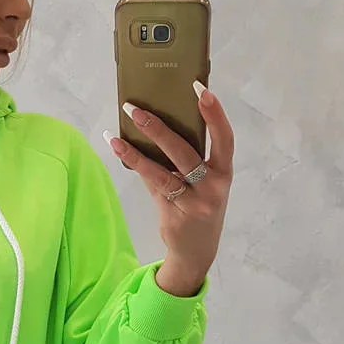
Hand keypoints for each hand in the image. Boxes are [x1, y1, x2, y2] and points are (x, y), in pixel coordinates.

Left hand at [106, 83, 233, 296]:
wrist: (197, 253)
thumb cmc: (201, 209)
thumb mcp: (207, 184)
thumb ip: (192, 159)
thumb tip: (162, 124)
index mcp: (224, 173)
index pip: (224, 139)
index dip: (215, 114)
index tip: (200, 90)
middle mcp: (212, 187)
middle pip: (184, 152)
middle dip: (160, 128)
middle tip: (137, 109)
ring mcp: (193, 203)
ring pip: (162, 170)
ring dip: (138, 148)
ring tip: (120, 130)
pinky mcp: (173, 214)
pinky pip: (152, 184)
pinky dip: (135, 164)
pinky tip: (119, 148)